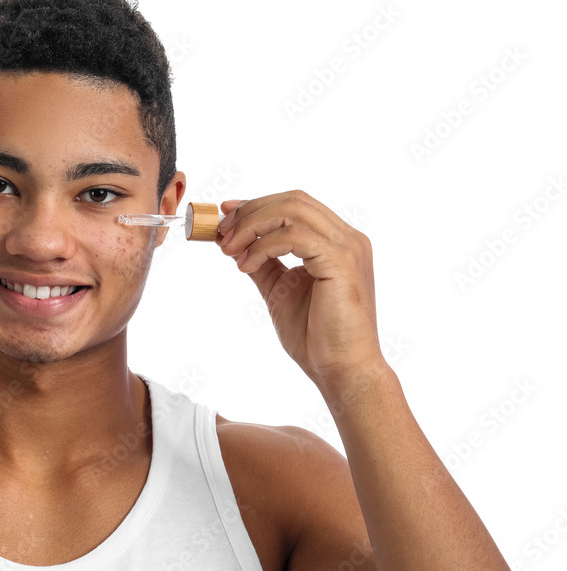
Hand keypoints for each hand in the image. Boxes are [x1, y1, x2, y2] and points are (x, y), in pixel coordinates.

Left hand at [216, 190, 384, 389]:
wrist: (342, 370)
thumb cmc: (317, 337)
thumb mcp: (280, 290)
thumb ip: (263, 263)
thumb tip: (235, 244)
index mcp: (337, 242)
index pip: (296, 204)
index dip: (257, 204)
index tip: (225, 213)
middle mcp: (347, 238)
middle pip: (293, 200)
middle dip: (250, 212)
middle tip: (223, 235)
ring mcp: (347, 247)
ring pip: (292, 211)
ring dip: (252, 227)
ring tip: (231, 252)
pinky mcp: (341, 261)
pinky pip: (294, 236)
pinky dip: (263, 246)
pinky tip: (247, 266)